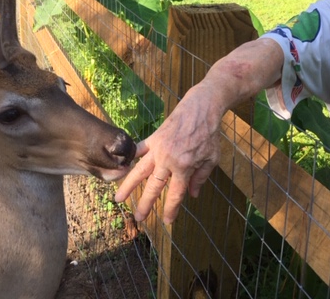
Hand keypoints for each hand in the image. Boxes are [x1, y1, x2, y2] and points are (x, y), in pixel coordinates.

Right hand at [114, 85, 221, 223]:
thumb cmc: (209, 135)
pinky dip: (130, 158)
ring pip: (140, 171)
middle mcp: (168, 161)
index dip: (170, 209)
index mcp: (184, 168)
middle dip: (146, 204)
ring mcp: (158, 149)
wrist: (201, 109)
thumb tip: (192, 195)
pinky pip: (139, 150)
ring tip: (118, 198)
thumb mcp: (211, 159)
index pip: (175, 194)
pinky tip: (120, 167)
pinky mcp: (154, 138)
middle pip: (154, 187)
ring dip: (128, 186)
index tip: (167, 221)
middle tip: (138, 218)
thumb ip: (201, 178)